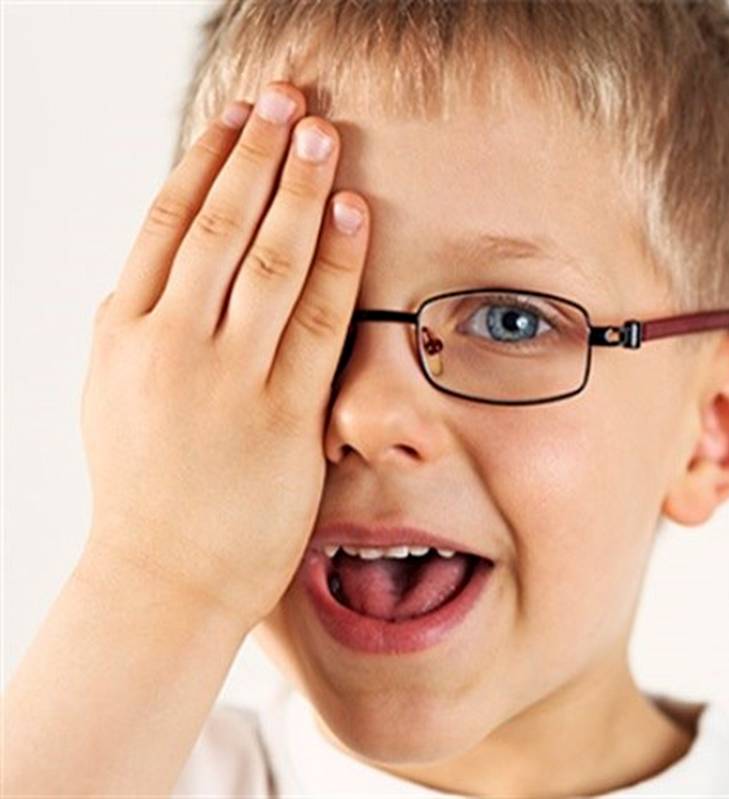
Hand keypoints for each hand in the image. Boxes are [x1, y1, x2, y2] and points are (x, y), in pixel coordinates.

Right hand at [79, 81, 366, 631]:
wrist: (162, 580)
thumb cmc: (143, 487)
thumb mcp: (110, 394)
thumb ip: (134, 327)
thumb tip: (155, 272)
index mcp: (122, 331)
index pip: (168, 222)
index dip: (207, 159)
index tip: (238, 114)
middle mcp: (170, 344)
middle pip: (220, 224)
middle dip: (259, 153)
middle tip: (291, 99)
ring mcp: (226, 379)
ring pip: (267, 260)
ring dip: (299, 188)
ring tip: (324, 134)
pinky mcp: (282, 414)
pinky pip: (315, 321)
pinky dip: (335, 260)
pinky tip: (351, 214)